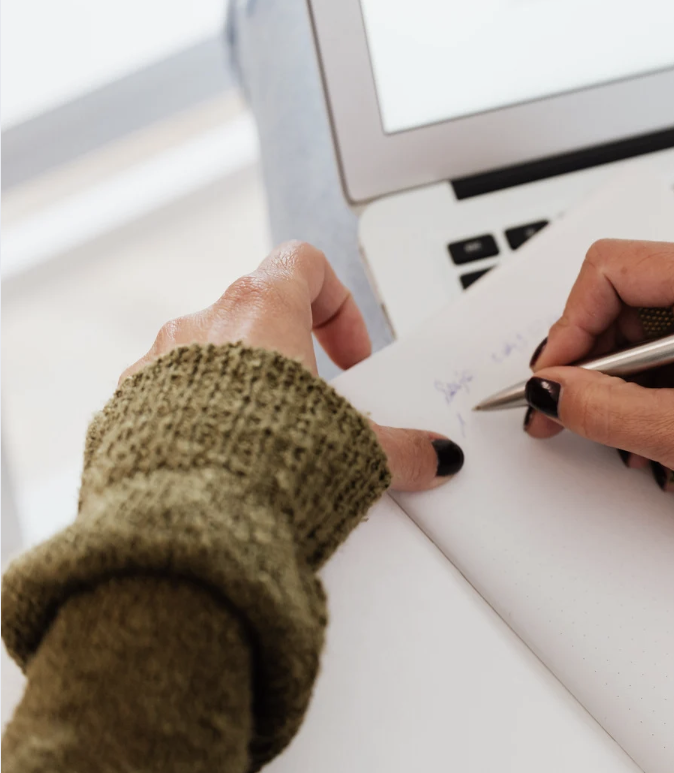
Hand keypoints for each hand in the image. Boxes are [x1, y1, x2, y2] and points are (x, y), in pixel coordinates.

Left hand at [122, 241, 461, 489]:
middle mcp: (200, 326)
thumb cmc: (256, 465)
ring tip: (271, 444)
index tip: (349, 356)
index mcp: (258, 311)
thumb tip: (434, 456)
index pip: (304, 264)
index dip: (338, 304)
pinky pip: (169, 400)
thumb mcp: (354, 451)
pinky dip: (201, 422)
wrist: (181, 523)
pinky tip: (226, 468)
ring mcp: (155, 366)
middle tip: (317, 407)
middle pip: (257, 314)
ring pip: (209, 358)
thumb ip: (401, 448)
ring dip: (243, 390)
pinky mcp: (126, 412)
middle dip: (292, 359)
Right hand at [525, 238, 673, 477]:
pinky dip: (647, 380)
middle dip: (591, 359)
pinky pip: (669, 338)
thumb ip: (609, 409)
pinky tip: (644, 422)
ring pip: (641, 322)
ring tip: (616, 432)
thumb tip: (552, 393)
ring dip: (617, 378)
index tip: (553, 376)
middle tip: (562, 409)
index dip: (571, 325)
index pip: (614, 270)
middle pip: (624, 297)